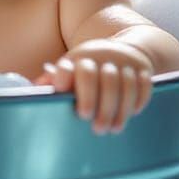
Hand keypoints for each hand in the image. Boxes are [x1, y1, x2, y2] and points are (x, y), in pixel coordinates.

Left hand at [33, 39, 153, 134]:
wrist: (120, 49)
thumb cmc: (87, 66)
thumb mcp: (69, 68)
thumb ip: (54, 79)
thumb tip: (33, 89)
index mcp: (82, 58)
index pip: (82, 70)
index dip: (81, 90)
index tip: (79, 112)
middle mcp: (105, 57)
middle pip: (107, 81)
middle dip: (103, 107)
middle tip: (97, 129)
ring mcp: (125, 62)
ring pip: (127, 85)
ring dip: (121, 109)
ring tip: (114, 129)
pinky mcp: (142, 68)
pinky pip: (145, 84)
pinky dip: (140, 99)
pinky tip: (133, 113)